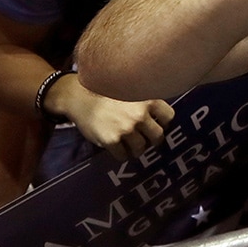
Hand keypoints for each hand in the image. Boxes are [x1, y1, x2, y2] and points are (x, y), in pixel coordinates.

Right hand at [52, 74, 173, 160]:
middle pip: (158, 135)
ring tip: (132, 147)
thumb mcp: (131, 91)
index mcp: (148, 100)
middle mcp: (140, 115)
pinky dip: (122, 155)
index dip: (163, 123)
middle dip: (153, 140)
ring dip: (138, 150)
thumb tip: (158, 118)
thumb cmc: (106, 93)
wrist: (79, 96)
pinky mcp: (111, 140)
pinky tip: (119, 150)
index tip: (158, 125)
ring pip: (141, 148)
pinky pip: (123, 155)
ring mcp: (126, 128)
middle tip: (146, 140)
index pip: (168, 116)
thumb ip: (145, 102)